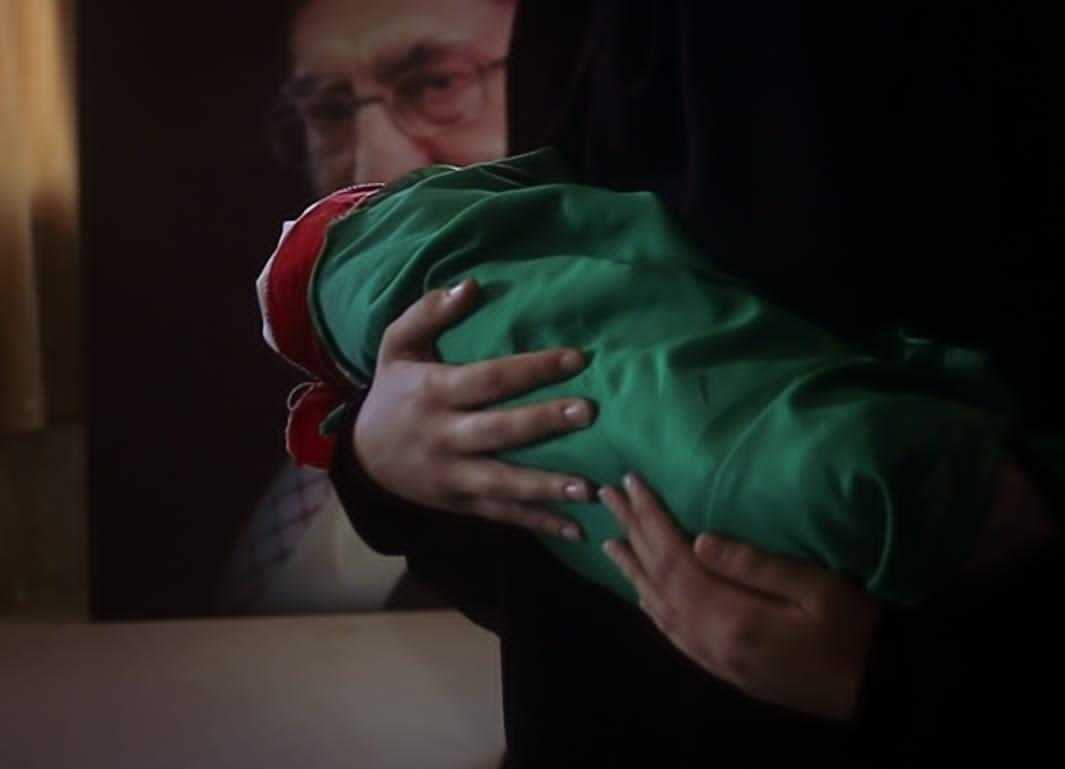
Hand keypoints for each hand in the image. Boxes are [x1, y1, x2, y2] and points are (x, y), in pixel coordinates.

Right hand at [354, 278, 595, 539]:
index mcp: (435, 392)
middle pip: (499, 430)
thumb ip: (429, 312)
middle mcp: (445, 436)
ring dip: (546, 487)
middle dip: (544, 422)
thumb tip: (471, 285)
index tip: (577, 358)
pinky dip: (539, 523)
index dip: (533, 369)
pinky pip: (503, 515)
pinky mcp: (461, 504)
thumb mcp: (398, 346)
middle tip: (588, 413)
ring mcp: (453, 476)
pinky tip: (576, 529)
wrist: (363, 457)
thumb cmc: (393, 392)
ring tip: (589, 488)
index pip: (490, 379)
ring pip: (502, 482)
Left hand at [600, 474, 879, 720]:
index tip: (630, 483)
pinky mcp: (720, 665)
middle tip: (607, 496)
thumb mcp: (816, 588)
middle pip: (657, 579)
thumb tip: (698, 539)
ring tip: (610, 539)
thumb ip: (756, 565)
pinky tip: (642, 590)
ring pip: (657, 607)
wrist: (870, 691)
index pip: (674, 559)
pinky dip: (650, 603)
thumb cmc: (852, 631)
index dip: (649, 518)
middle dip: (631, 532)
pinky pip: (671, 631)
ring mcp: (711, 656)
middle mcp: (709, 639)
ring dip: (632, 569)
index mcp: (731, 616)